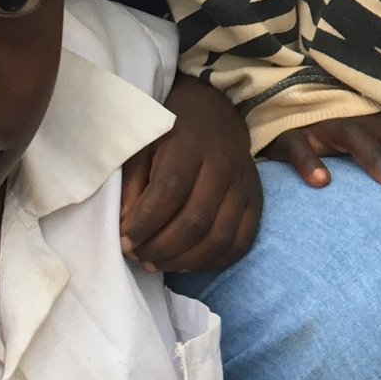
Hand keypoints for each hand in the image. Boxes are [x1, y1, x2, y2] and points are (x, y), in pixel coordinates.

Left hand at [121, 75, 263, 272]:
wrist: (214, 116)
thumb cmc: (170, 134)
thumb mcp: (143, 147)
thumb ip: (131, 185)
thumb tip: (126, 228)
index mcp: (191, 144)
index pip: (170, 190)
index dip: (144, 222)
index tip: (123, 240)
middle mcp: (224, 165)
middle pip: (195, 220)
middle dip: (160, 247)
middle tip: (136, 255)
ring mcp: (245, 186)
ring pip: (219, 238)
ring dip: (183, 260)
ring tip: (156, 263)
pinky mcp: (256, 202)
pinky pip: (239, 244)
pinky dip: (211, 262)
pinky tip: (184, 263)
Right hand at [263, 114, 380, 204]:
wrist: (282, 123)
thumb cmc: (338, 150)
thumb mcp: (374, 154)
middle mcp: (363, 123)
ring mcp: (328, 128)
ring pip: (358, 138)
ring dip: (379, 160)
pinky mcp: (293, 137)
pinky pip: (301, 148)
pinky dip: (309, 163)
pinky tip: (322, 183)